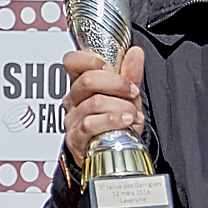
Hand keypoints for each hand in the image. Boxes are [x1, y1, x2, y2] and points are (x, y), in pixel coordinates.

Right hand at [61, 46, 144, 170]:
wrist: (114, 154)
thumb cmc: (116, 125)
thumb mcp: (128, 97)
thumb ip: (131, 75)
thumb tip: (135, 53)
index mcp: (82, 85)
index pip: (72, 61)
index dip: (91, 60)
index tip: (110, 67)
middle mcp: (73, 100)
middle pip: (87, 80)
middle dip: (117, 83)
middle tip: (131, 92)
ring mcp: (73, 119)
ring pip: (94, 102)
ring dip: (120, 106)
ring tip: (131, 113)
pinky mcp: (75, 138)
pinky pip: (90, 124)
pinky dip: (112, 121)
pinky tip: (124, 122)